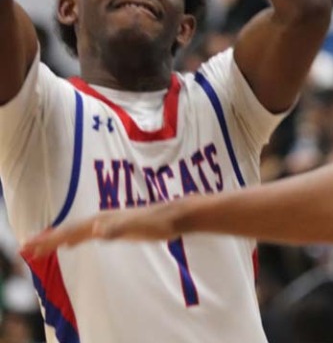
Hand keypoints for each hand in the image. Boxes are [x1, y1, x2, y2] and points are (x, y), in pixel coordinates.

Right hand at [22, 203, 180, 257]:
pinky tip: (70, 244)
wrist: (176, 215)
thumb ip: (118, 229)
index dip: (52, 239)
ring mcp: (110, 222)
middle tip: (25, 248)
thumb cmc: (160, 222)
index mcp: (105, 220)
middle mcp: (104, 219)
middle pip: (69, 229)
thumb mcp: (140, 226)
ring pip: (76, 230)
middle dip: (47, 239)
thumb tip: (96, 230)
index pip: (72, 230)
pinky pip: (87, 233)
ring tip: (39, 247)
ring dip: (57, 238)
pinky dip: (74, 238)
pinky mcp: (117, 227)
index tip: (32, 246)